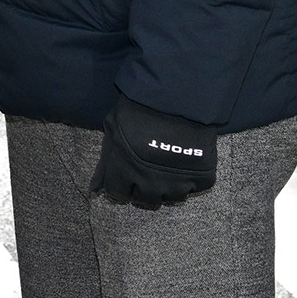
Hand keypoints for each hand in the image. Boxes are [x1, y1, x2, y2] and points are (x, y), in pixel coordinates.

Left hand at [92, 95, 218, 209]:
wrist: (179, 97)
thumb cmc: (140, 106)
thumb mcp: (113, 126)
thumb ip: (107, 158)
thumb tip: (95, 187)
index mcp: (125, 170)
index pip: (119, 194)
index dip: (122, 185)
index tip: (127, 177)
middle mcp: (150, 183)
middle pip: (146, 200)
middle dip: (145, 187)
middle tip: (149, 171)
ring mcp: (178, 183)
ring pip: (171, 197)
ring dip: (169, 185)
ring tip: (168, 166)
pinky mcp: (201, 177)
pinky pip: (195, 188)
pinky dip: (192, 178)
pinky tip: (187, 161)